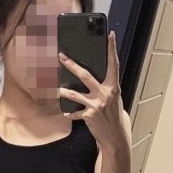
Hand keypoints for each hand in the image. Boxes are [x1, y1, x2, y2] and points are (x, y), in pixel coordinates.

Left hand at [58, 30, 127, 147]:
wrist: (115, 136)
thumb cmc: (114, 115)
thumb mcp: (113, 99)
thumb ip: (105, 87)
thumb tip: (91, 76)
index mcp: (114, 87)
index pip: (113, 64)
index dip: (112, 49)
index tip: (110, 35)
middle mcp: (106, 93)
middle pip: (85, 75)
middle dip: (71, 65)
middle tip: (61, 56)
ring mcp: (97, 104)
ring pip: (75, 94)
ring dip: (64, 91)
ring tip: (57, 89)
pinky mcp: (89, 115)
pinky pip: (75, 112)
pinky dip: (70, 113)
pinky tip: (66, 113)